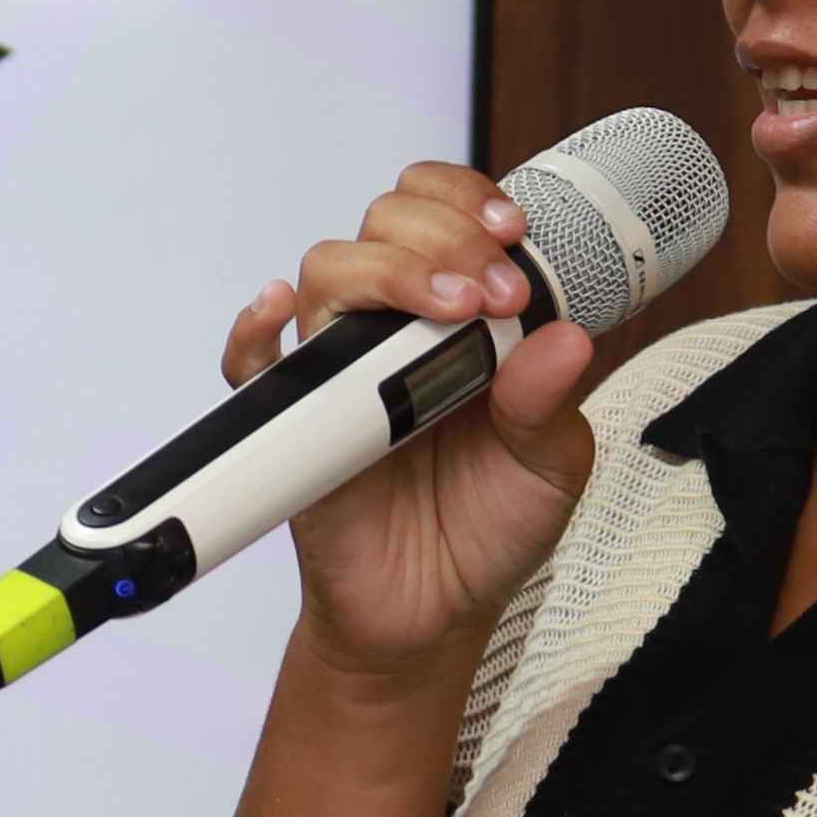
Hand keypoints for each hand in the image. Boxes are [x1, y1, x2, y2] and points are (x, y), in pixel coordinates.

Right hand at [226, 164, 597, 681]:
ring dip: (388, 271)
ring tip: (447, 310)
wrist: (436, 613)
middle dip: (447, 236)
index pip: (446, 214)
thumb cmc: (488, 527)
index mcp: (460, 317)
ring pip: (330, 270)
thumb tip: (564, 339)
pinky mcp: (294, 419)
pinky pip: (252, 361)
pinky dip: (254, 328)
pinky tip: (279, 310)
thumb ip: (552, 400)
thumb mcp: (550, 465)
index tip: (513, 232)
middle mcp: (395, 328)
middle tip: (495, 294)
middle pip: (387, 224)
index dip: (470, 202)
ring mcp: (341, 368)